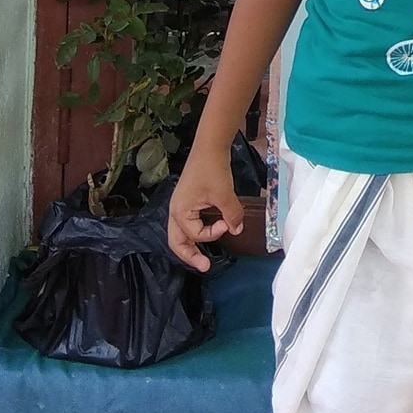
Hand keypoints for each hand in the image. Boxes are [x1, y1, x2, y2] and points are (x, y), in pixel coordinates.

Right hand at [166, 154, 243, 270]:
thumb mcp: (225, 194)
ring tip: (201, 257)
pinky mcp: (187, 200)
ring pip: (180, 233)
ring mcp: (179, 205)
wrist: (209, 146)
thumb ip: (232, 214)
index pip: (195, 234)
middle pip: (177, 241)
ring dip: (190, 245)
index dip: (213, 233)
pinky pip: (187, 223)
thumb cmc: (213, 169)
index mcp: (180, 212)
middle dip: (189, 256)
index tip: (227, 222)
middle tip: (204, 266)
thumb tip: (237, 230)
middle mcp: (175, 211)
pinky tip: (206, 233)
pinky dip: (194, 232)